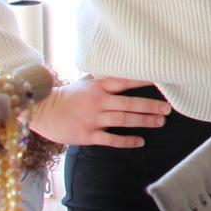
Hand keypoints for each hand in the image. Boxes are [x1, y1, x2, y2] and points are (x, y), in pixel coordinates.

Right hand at [29, 75, 170, 148]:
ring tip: (160, 122)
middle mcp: (97, 102)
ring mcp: (93, 119)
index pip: (124, 82)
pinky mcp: (87, 135)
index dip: (143, 81)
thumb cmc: (68, 96)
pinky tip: (140, 141)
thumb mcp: (85, 82)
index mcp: (98, 87)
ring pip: (123, 120)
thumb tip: (126, 69)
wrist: (43, 112)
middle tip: (168, 109)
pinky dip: (126, 141)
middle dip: (150, 106)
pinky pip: (110, 139)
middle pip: (129, 104)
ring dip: (143, 121)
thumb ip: (104, 77)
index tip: (161, 81)